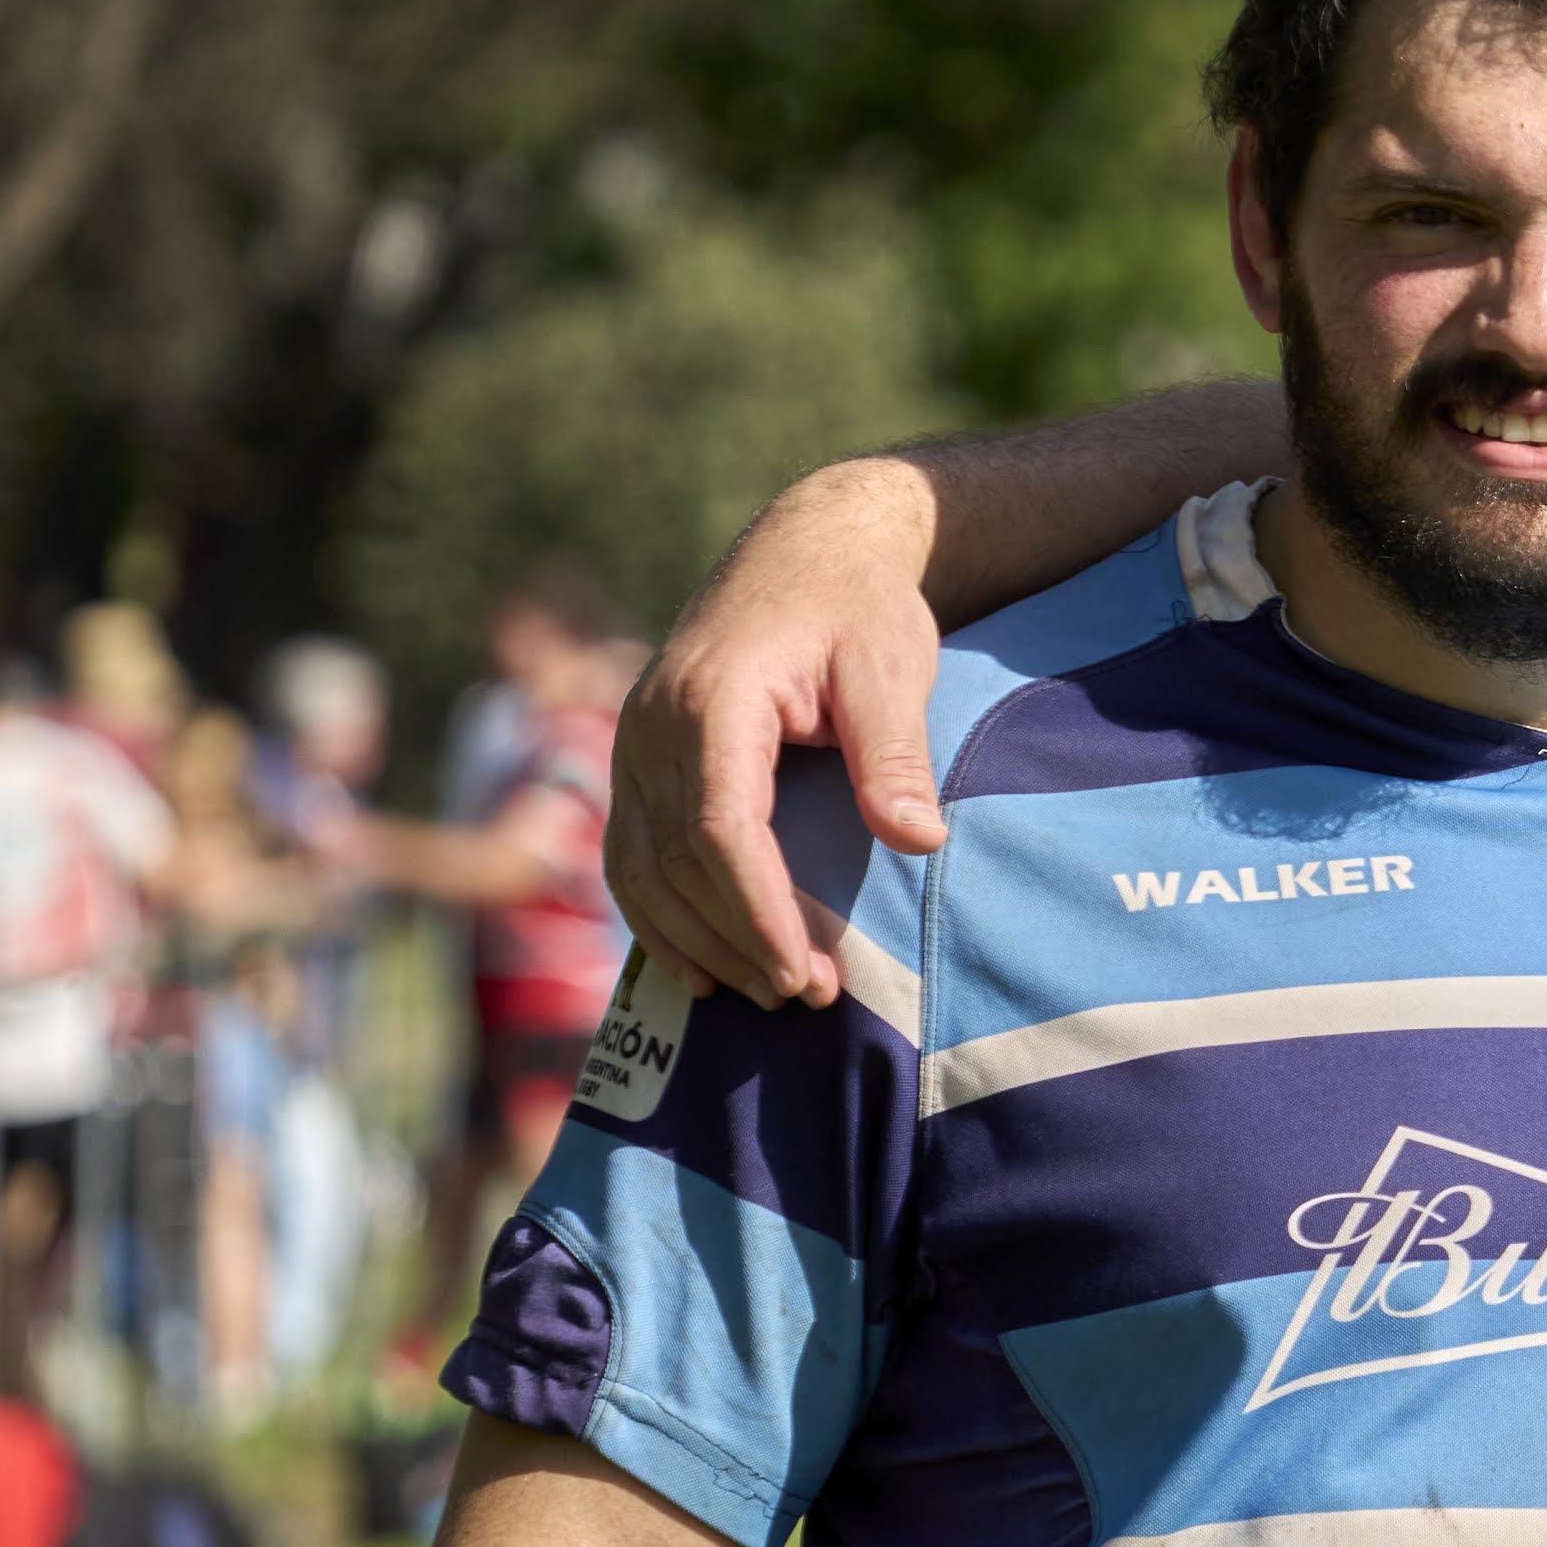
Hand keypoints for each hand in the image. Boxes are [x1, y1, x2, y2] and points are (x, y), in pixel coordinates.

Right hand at [605, 459, 953, 1007]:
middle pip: (676, 862)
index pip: (720, 831)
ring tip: (761, 994)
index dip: (757, 912)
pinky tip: (698, 962)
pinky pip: (628, 850)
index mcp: (713, 700)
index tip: (806, 973)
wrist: (807, 548)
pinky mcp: (637, 756)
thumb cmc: (858, 606)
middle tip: (805, 998)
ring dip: (691, 941)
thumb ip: (893, 752)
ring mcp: (633, 740)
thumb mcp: (891, 665)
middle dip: (735, 940)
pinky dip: (656, 913)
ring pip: (637, 866)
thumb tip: (919, 840)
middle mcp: (652, 723)